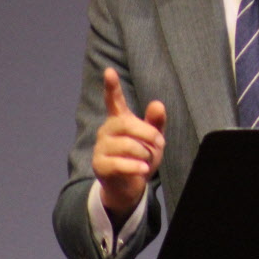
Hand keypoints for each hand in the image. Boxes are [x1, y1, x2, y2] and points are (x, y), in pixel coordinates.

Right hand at [91, 67, 166, 217]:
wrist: (130, 186)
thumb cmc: (142, 157)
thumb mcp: (153, 139)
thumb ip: (156, 123)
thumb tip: (158, 104)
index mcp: (119, 120)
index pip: (114, 100)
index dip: (111, 86)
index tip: (109, 71)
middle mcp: (107, 130)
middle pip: (126, 124)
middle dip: (147, 133)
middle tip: (160, 142)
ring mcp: (101, 147)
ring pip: (126, 145)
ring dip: (144, 153)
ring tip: (147, 160)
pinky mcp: (99, 165)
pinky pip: (119, 163)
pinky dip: (135, 166)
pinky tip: (143, 169)